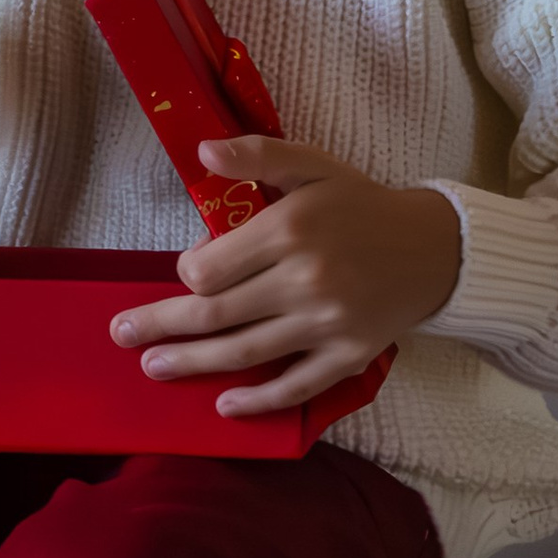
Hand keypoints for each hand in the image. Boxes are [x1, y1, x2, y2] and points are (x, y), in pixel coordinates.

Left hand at [110, 137, 461, 415]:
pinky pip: (295, 386)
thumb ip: (257, 154)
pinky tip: (224, 405)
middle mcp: (306, 280)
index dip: (188, 272)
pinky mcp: (349, 358)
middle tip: (122, 334)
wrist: (435, 248)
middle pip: (214, 315)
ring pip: (244, 353)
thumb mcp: (312, 165)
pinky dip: (258, 401)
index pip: (209, 269)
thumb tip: (200, 151)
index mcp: (289, 230)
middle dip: (160, 326)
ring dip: (191, 364)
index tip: (192, 270)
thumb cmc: (361, 204)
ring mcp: (328, 324)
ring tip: (153, 367)